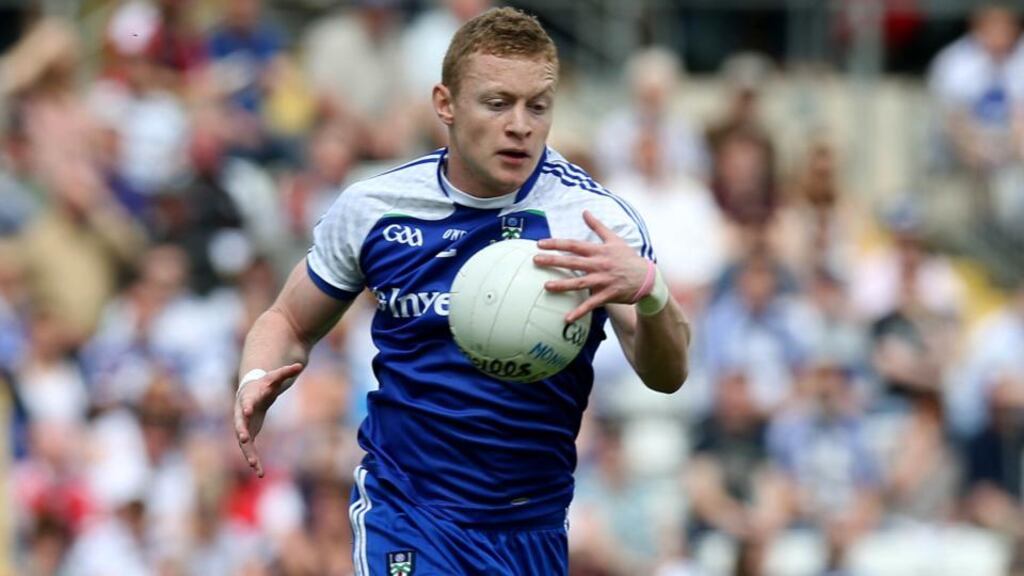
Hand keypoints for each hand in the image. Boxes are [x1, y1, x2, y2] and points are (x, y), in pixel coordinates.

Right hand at [234, 363, 303, 476]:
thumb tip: (299, 365)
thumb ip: (285, 371)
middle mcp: (241, 415)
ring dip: (248, 453)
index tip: (248, 411)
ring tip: (255, 465)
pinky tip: (260, 473)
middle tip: (244, 438)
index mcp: (247, 399)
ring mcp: (242, 427)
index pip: (246, 402)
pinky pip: (249, 450)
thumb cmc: (263, 384)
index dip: (247, 406)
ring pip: (244, 442)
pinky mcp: (247, 436)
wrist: (250, 392)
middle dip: (242, 431)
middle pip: (240, 424)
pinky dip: (254, 460)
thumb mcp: (275, 377)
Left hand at [534, 210, 648, 321]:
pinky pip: (591, 304)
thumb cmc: (628, 257)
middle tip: (535, 260)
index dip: (557, 243)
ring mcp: (603, 280)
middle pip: (572, 262)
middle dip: (553, 260)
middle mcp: (599, 264)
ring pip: (579, 282)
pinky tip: (566, 318)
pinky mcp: (607, 294)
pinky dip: (579, 311)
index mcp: (599, 251)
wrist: (647, 278)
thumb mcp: (615, 239)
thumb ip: (598, 226)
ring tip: (546, 286)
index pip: (574, 245)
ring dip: (562, 285)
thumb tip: (585, 212)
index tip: (540, 243)